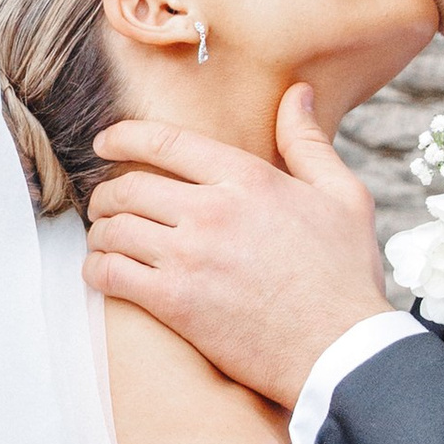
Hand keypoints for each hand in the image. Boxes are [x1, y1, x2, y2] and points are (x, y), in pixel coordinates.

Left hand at [84, 91, 391, 410]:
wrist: (341, 349)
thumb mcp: (343, 197)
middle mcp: (212, 210)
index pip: (166, 142)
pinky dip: (97, 269)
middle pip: (130, 186)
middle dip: (107, 193)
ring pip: (115, 229)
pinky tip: (101, 272)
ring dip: (100, 231)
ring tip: (103, 237)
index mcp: (248, 178)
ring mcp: (190, 256)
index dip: (124, 137)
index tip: (105, 143)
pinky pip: (113, 274)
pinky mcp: (175, 302)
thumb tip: (297, 94)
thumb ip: (309, 142)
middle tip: (104, 203)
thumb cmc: (346, 276)